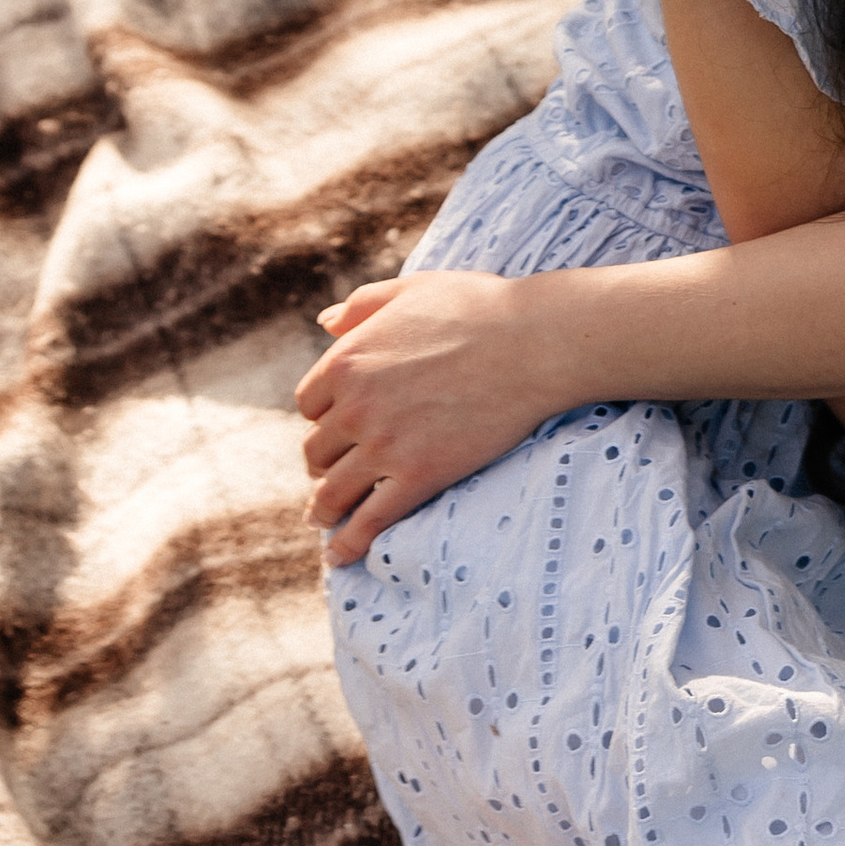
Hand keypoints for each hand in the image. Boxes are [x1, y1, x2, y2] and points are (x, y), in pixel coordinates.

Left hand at [295, 270, 578, 565]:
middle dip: (325, 461)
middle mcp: (355, 406)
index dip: (323, 417)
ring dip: (324, 508)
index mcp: (348, 360)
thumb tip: (324, 323)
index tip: (338, 426)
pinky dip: (348, 544)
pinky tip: (340, 557)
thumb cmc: (479, 308)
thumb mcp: (413, 288)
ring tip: (326, 518)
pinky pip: (369, 521)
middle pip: (316, 450)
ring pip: (331, 492)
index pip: (309, 404)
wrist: (534, 342)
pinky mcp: (419, 476)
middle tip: (338, 470)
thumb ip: (363, 304)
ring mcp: (385, 445)